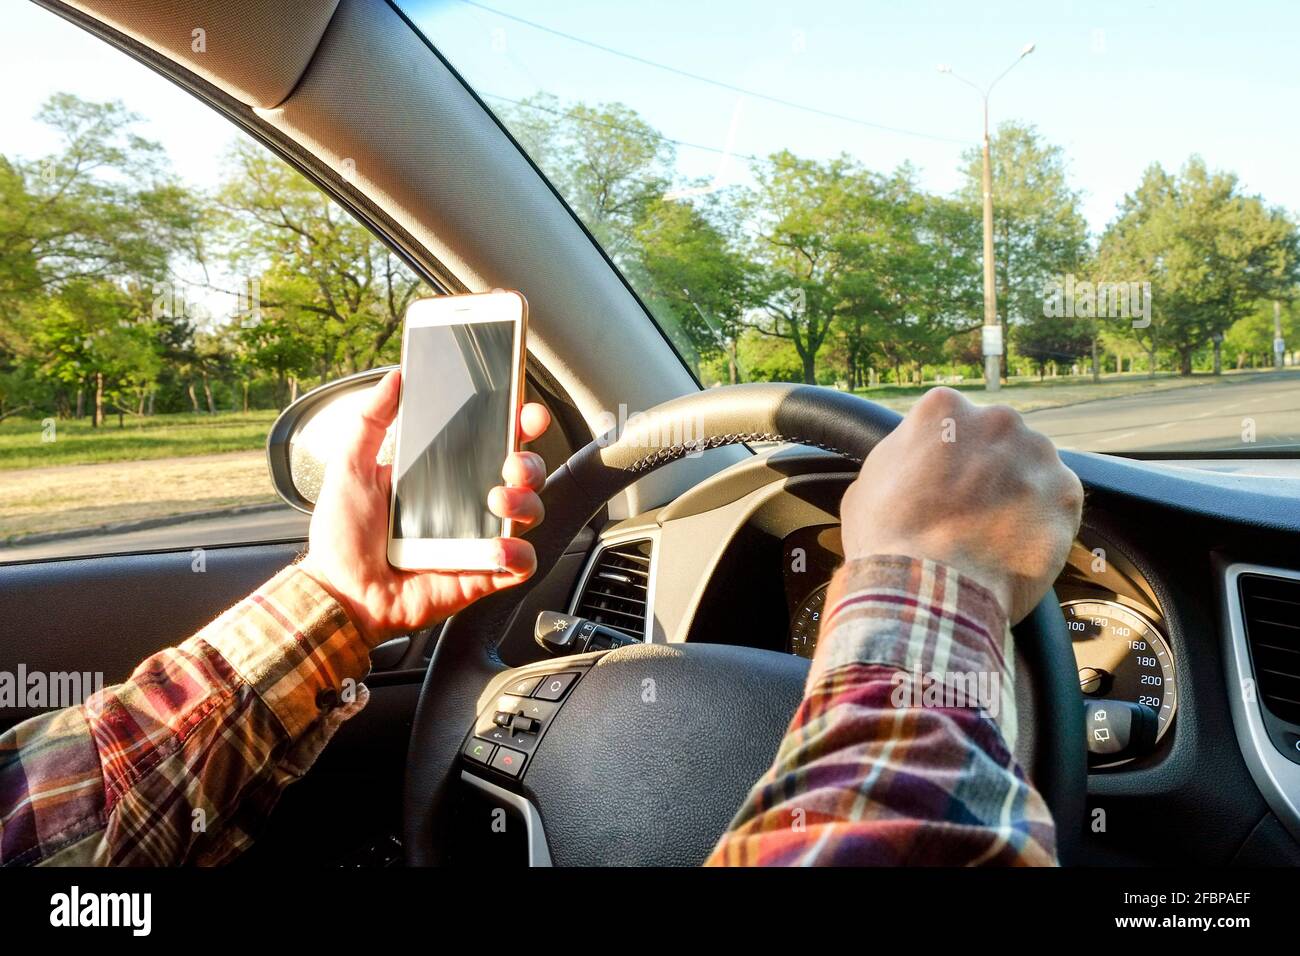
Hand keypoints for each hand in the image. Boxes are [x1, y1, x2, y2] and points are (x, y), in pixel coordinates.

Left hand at [298, 369, 550, 646]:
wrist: (339, 592)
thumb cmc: (342, 538)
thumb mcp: (351, 466)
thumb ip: (370, 419)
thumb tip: (394, 379)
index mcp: (445, 476)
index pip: (494, 443)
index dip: (519, 425)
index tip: (525, 412)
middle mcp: (468, 505)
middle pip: (525, 475)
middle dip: (530, 462)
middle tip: (511, 463)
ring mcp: (478, 540)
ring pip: (531, 513)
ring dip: (525, 502)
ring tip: (497, 501)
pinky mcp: (482, 575)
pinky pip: (520, 563)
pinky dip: (517, 554)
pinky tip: (495, 548)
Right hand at [840, 387, 1082, 623]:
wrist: (926, 590)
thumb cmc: (887, 540)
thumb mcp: (868, 483)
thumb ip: (902, 458)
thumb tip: (912, 461)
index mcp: (945, 408)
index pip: (953, 422)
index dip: (947, 458)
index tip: (943, 485)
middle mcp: (997, 419)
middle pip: (999, 439)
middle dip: (989, 470)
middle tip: (969, 510)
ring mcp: (1037, 455)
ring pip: (1033, 469)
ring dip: (1020, 494)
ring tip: (994, 535)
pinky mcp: (1066, 495)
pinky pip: (1059, 505)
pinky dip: (1043, 525)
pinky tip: (1016, 548)